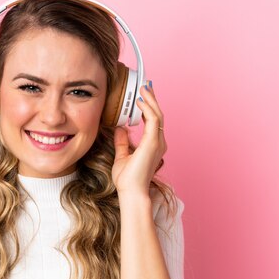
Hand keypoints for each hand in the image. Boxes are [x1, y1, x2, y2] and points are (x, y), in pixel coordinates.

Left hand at [112, 81, 166, 195]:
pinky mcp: (153, 142)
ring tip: (143, 89)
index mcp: (153, 145)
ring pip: (158, 114)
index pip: (153, 121)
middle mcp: (159, 142)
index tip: (142, 96)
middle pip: (158, 115)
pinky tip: (140, 101)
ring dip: (151, 100)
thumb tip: (119, 129)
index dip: (149, 107)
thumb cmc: (128, 180)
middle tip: (146, 86)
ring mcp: (158, 142)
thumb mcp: (122, 156)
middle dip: (152, 99)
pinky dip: (148, 108)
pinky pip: (154, 120)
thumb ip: (122, 142)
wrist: (131, 192)